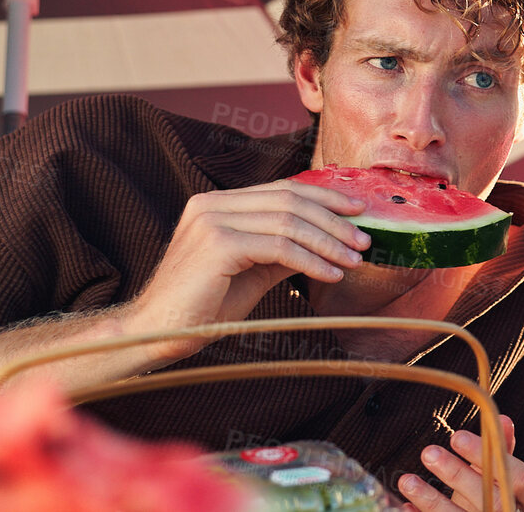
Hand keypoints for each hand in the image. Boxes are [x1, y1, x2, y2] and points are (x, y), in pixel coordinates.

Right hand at [122, 180, 370, 361]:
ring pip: (289, 223)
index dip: (324, 198)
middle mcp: (211, 204)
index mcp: (217, 204)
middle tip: (364, 240)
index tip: (357, 211)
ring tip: (354, 259)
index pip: (282, 190)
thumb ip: (284, 248)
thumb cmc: (204, 305)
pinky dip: (312, 260)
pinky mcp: (217, 244)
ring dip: (329, 242)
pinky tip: (331, 274)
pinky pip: (279, 248)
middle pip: (289, 201)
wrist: (160, 332)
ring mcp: (212, 221)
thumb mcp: (254, 269)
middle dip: (334, 220)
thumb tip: (329, 239)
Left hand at [398, 415, 523, 511]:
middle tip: (429, 452)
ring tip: (407, 481)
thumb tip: (503, 420)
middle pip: (491, 498)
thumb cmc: (506, 503)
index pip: (520, 476)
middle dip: (457, 474)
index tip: (457, 437)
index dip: (487, 455)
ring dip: (431, 499)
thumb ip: (505, 453)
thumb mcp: (509, 479)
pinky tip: (406, 507)